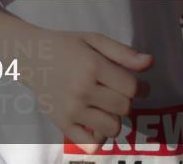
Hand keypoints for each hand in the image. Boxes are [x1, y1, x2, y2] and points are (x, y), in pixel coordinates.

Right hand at [22, 30, 152, 153]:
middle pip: (124, 108)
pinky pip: (91, 144)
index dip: (140, 87)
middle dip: (126, 100)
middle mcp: (82, 89)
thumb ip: (123, 52)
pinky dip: (99, 137)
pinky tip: (95, 122)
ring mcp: (71, 109)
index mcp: (92, 66)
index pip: (131, 88)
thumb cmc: (66, 46)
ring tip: (106, 107)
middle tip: (116, 92)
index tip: (136, 85)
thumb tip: (150, 63)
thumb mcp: (94, 39)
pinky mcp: (62, 124)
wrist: (31, 57)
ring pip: (112, 128)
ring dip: (115, 118)